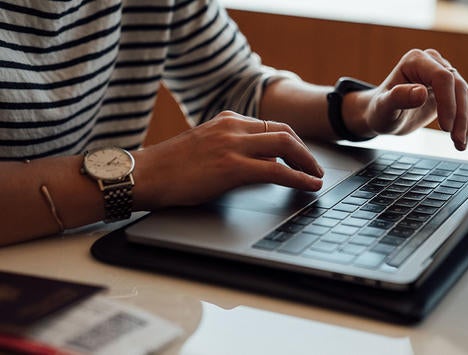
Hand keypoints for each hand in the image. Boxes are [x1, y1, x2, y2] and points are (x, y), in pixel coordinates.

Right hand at [133, 111, 323, 208]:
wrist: (144, 174)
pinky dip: (299, 178)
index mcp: (227, 120)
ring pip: (286, 146)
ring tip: (316, 176)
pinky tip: (309, 185)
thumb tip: (260, 162)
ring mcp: (233, 145)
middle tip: (315, 167)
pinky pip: (277, 172)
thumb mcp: (205, 145)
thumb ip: (231, 147)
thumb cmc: (169, 166)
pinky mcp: (232, 167)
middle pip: (284, 132)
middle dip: (305, 151)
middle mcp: (233, 127)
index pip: (271, 125)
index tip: (302, 155)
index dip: (292, 141)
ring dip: (307, 163)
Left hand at [346, 49, 467, 149]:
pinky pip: (465, 102)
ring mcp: (442, 73)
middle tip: (457, 140)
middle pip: (457, 85)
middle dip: (459, 115)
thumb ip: (398, 97)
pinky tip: (461, 138)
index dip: (448, 102)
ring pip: (465, 94)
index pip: (442, 77)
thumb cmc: (379, 110)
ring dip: (465, 120)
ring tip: (460, 144)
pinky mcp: (449, 88)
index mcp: (415, 61)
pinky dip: (465, 121)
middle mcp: (431, 62)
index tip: (445, 127)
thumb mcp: (384, 107)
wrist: (383, 116)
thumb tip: (421, 92)